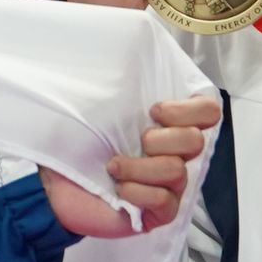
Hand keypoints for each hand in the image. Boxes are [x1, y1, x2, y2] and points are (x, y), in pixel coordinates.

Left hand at [43, 93, 222, 237]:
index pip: (208, 111)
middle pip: (196, 141)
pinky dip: (137, 192)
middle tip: (134, 143)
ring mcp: (171, 186)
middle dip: (158, 140)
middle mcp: (175, 154)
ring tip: (113, 168)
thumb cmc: (77, 146)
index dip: (188, 110)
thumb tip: (139, 48)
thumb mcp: (101, 108)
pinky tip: (119, 192)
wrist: (53, 185)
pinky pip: (165, 201)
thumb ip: (129, 88)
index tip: (154, 111)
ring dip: (137, 168)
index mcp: (168, 126)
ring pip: (177, 171)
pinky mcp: (160, 213)